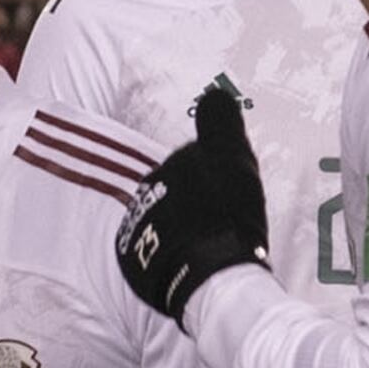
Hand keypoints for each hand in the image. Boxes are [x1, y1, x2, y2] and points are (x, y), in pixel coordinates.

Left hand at [112, 80, 269, 324]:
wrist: (212, 273)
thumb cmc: (228, 211)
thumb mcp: (234, 157)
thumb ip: (222, 122)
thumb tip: (214, 93)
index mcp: (173, 162)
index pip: (193, 159)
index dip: (215, 174)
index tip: (229, 191)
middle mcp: (148, 189)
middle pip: (175, 189)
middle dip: (194, 199)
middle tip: (221, 219)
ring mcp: (138, 224)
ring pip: (163, 219)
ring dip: (181, 226)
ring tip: (208, 243)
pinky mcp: (134, 259)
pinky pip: (153, 249)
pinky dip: (168, 253)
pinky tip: (190, 261)